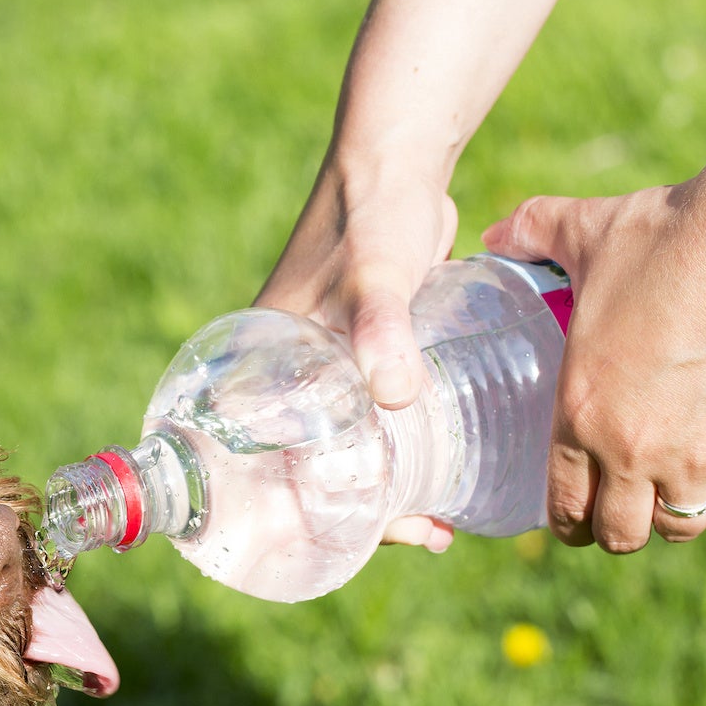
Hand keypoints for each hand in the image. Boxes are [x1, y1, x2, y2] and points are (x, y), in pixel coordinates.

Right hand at [257, 158, 457, 552]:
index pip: (258, 468)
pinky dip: (403, 458)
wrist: (397, 162)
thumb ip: (381, 330)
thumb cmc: (371, 218)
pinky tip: (447, 474)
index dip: (296, 516)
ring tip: (441, 523)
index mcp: (257, 375)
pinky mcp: (364, 363)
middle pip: (308, 473)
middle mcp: (283, 383)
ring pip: (348, 455)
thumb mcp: (374, 279)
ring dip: (388, 493)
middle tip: (422, 535)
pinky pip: (375, 428)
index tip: (353, 542)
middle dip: (360, 516)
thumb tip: (395, 399)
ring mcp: (325, 375)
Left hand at [483, 184, 705, 551]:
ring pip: (681, 524)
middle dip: (619, 530)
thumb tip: (494, 230)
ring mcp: (693, 454)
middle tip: (625, 511)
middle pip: (620, 535)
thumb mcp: (583, 233)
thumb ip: (533, 233)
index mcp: (579, 414)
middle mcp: (630, 450)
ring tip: (676, 490)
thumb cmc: (662, 240)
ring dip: (676, 512)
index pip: (562, 505)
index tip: (575, 520)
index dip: (567, 522)